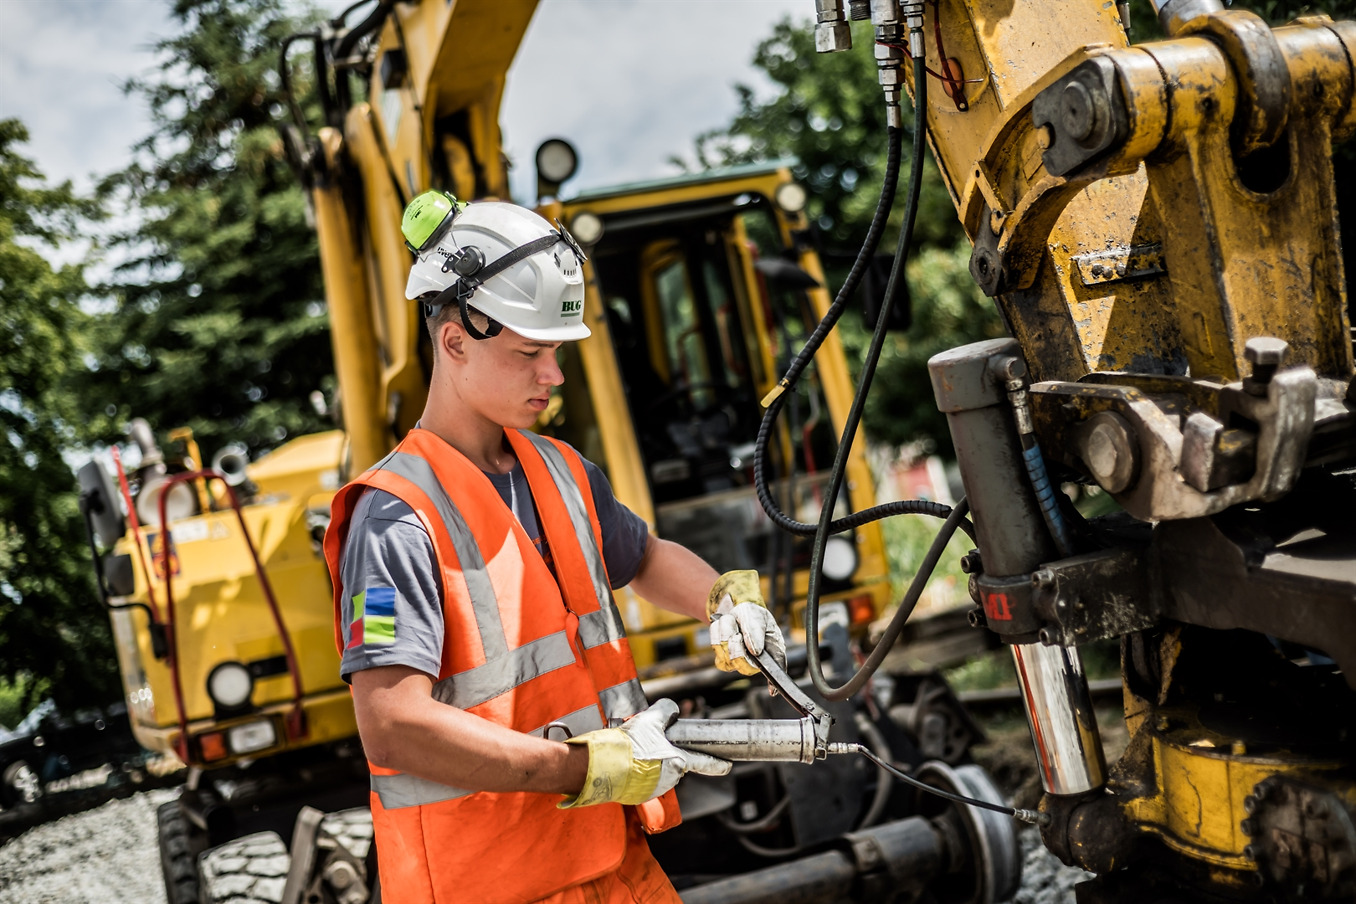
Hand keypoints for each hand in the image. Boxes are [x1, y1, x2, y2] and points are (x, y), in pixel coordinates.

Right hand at [558, 699, 729, 807]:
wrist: (603, 765)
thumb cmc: (630, 743)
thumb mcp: (650, 718)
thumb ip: (666, 711)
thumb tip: (673, 710)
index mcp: (678, 761)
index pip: (703, 762)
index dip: (717, 764)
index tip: (728, 766)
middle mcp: (670, 778)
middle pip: (676, 765)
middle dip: (667, 756)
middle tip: (649, 746)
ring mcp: (655, 789)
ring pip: (660, 773)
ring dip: (652, 765)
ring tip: (635, 754)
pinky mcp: (639, 797)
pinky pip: (645, 783)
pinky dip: (639, 774)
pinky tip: (628, 765)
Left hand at [706, 570, 786, 675]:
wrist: (733, 607)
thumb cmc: (750, 612)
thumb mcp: (755, 616)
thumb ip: (755, 632)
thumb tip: (755, 651)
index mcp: (772, 650)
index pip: (776, 669)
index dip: (774, 682)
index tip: (772, 691)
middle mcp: (757, 660)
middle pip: (744, 666)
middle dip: (735, 646)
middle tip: (736, 632)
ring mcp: (740, 661)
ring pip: (726, 656)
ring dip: (725, 633)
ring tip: (731, 622)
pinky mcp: (726, 660)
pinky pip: (717, 653)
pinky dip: (716, 636)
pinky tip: (723, 629)